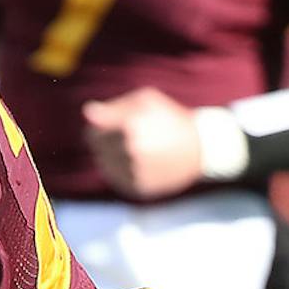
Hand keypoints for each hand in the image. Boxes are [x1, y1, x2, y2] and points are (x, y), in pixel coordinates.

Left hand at [82, 87, 203, 199]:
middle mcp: (130, 152)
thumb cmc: (171, 118)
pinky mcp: (139, 189)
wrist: (201, 149)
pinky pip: (116, 179)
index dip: (98, 127)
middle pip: (97, 148)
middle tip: (126, 136)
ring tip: (134, 148)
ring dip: (112, 156)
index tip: (108, 125)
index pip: (93, 132)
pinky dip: (121, 170)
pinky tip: (138, 162)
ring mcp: (135, 172)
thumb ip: (114, 106)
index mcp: (130, 127)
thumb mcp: (146, 99)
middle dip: (105, 140)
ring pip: (104, 165)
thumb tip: (87, 112)